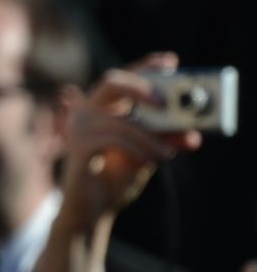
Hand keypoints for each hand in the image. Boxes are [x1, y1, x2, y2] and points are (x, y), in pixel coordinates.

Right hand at [59, 52, 200, 227]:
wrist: (93, 209)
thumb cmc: (116, 178)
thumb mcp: (147, 154)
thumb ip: (164, 141)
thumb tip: (192, 133)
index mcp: (104, 107)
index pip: (125, 77)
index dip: (147, 66)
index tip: (171, 62)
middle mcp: (87, 111)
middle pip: (113, 82)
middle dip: (142, 87)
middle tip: (165, 102)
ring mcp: (80, 127)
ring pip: (121, 119)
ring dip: (150, 136)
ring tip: (168, 154)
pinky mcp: (79, 146)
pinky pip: (115, 138)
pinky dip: (139, 148)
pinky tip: (150, 160)